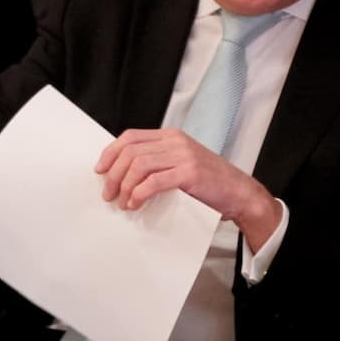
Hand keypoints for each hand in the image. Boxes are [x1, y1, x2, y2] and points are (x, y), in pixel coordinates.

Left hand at [96, 128, 282, 248]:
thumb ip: (158, 162)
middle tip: (108, 194)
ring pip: (138, 165)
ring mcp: (183, 156)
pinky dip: (138, 194)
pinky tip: (135, 204)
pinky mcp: (189, 173)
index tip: (100, 170)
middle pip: (130, 151)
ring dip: (123, 186)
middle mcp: (175, 141)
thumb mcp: (181, 164)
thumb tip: (123, 174)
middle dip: (113, 174)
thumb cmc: (209, 183)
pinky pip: (153, 182)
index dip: (110, 153)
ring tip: (122, 202)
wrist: (239, 193)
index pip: (130, 137)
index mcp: (171, 136)